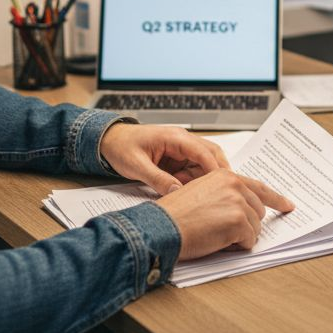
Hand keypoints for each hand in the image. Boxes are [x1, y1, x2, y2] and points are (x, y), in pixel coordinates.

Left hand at [98, 122, 229, 194]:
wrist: (110, 141)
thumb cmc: (121, 147)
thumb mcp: (137, 166)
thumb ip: (158, 179)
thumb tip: (177, 192)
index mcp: (174, 137)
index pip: (203, 151)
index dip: (214, 168)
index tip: (221, 186)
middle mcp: (182, 140)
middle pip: (211, 154)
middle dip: (218, 172)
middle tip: (222, 192)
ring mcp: (181, 148)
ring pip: (204, 162)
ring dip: (204, 178)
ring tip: (200, 195)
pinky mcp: (177, 157)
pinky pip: (193, 168)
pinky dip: (194, 180)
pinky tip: (188, 191)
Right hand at [156, 171, 294, 259]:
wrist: (161, 226)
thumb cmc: (174, 215)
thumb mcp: (201, 193)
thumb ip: (224, 195)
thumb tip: (243, 209)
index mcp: (225, 176)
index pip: (258, 188)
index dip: (276, 199)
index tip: (288, 205)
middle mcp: (235, 185)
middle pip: (257, 212)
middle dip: (244, 225)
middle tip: (221, 229)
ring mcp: (239, 202)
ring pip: (254, 229)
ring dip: (238, 236)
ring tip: (213, 233)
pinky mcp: (239, 221)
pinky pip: (249, 241)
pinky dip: (235, 246)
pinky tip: (216, 240)